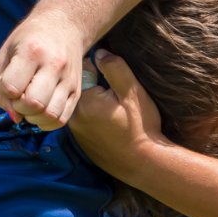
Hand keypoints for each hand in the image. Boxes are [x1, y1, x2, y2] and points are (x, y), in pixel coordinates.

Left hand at [0, 6, 89, 128]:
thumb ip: (0, 87)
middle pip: (34, 104)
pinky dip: (47, 122)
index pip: (12, 87)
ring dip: (33, 117)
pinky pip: (62, 119)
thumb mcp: (6, 53)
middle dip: (19, 108)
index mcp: (32, 51)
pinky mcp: (77, 91)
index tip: (8, 85)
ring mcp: (69, 80)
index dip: (5, 93)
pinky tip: (40, 111)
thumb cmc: (29, 39)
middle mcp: (54, 65)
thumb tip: (14, 117)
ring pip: (50, 115)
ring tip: (29, 105)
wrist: (64, 26)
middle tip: (18, 97)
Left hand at [69, 49, 169, 179]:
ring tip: (113, 107)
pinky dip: (94, 116)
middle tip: (114, 91)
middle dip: (94, 84)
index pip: (82, 70)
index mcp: (83, 101)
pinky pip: (84, 120)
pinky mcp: (82, 142)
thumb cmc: (140, 127)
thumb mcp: (132, 92)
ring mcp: (76, 132)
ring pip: (81, 104)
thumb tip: (99, 52)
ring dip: (93, 101)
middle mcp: (73, 117)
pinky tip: (110, 122)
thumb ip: (114, 68)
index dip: (99, 68)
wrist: (144, 164)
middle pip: (79, 88)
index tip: (112, 75)